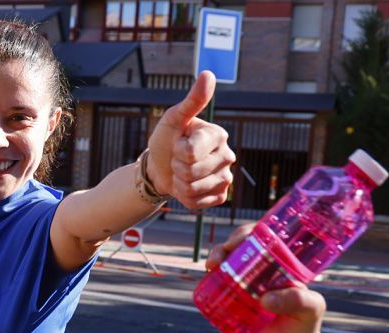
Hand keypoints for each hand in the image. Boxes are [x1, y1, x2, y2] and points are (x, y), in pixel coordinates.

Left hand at [147, 71, 235, 209]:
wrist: (160, 167)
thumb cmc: (167, 140)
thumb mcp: (173, 119)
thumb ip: (192, 101)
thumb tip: (208, 74)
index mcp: (218, 135)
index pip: (190, 152)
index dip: (176, 151)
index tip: (177, 144)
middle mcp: (228, 156)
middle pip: (191, 171)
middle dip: (176, 168)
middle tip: (177, 161)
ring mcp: (226, 178)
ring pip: (193, 188)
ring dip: (179, 184)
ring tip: (181, 173)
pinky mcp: (220, 196)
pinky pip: (198, 203)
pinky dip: (185, 198)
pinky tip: (186, 187)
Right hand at [207, 224, 333, 332]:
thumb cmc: (305, 328)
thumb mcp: (310, 311)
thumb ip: (296, 301)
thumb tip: (265, 298)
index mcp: (285, 265)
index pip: (267, 239)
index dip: (250, 232)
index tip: (239, 240)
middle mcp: (265, 271)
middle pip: (243, 247)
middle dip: (227, 244)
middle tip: (222, 254)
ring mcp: (248, 285)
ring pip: (229, 263)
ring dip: (216, 258)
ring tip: (212, 267)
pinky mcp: (235, 300)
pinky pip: (220, 284)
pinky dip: (210, 278)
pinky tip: (206, 279)